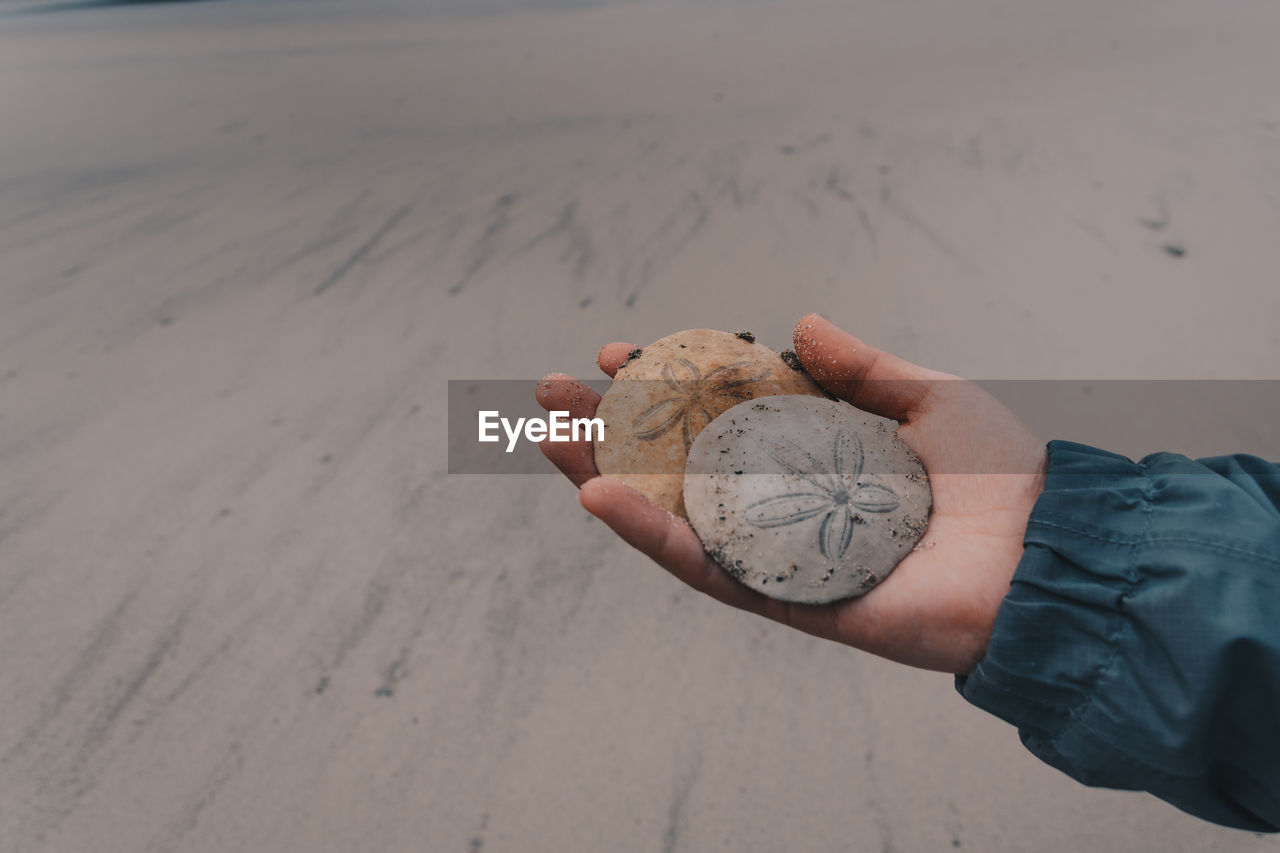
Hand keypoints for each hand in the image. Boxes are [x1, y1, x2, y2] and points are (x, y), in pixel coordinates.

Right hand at [536, 314, 1045, 673]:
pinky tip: (602, 499)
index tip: (618, 351)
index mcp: (812, 456)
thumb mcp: (928, 396)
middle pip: (679, 467)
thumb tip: (796, 325)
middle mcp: (785, 504)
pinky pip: (708, 567)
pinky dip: (652, 534)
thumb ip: (860, 366)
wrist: (1049, 554)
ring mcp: (780, 552)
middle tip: (548, 397)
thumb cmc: (1002, 478)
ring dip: (606, 480)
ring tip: (549, 443)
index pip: (718, 417)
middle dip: (610, 431)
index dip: (665, 384)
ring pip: (675, 517)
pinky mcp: (786, 598)